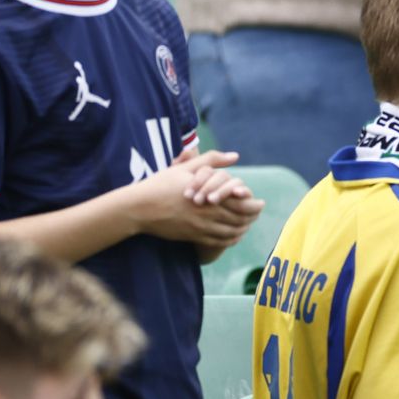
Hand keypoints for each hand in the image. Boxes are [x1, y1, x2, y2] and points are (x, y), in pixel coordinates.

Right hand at [130, 151, 261, 247]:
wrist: (138, 208)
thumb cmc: (160, 184)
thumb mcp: (185, 168)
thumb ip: (211, 160)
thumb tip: (235, 156)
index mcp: (209, 196)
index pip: (241, 203)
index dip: (254, 205)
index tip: (261, 202)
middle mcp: (207, 214)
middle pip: (240, 219)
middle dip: (252, 217)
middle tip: (257, 213)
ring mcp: (200, 228)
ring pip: (231, 232)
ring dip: (243, 229)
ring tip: (248, 223)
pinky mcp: (193, 237)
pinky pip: (218, 242)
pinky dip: (230, 239)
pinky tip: (233, 235)